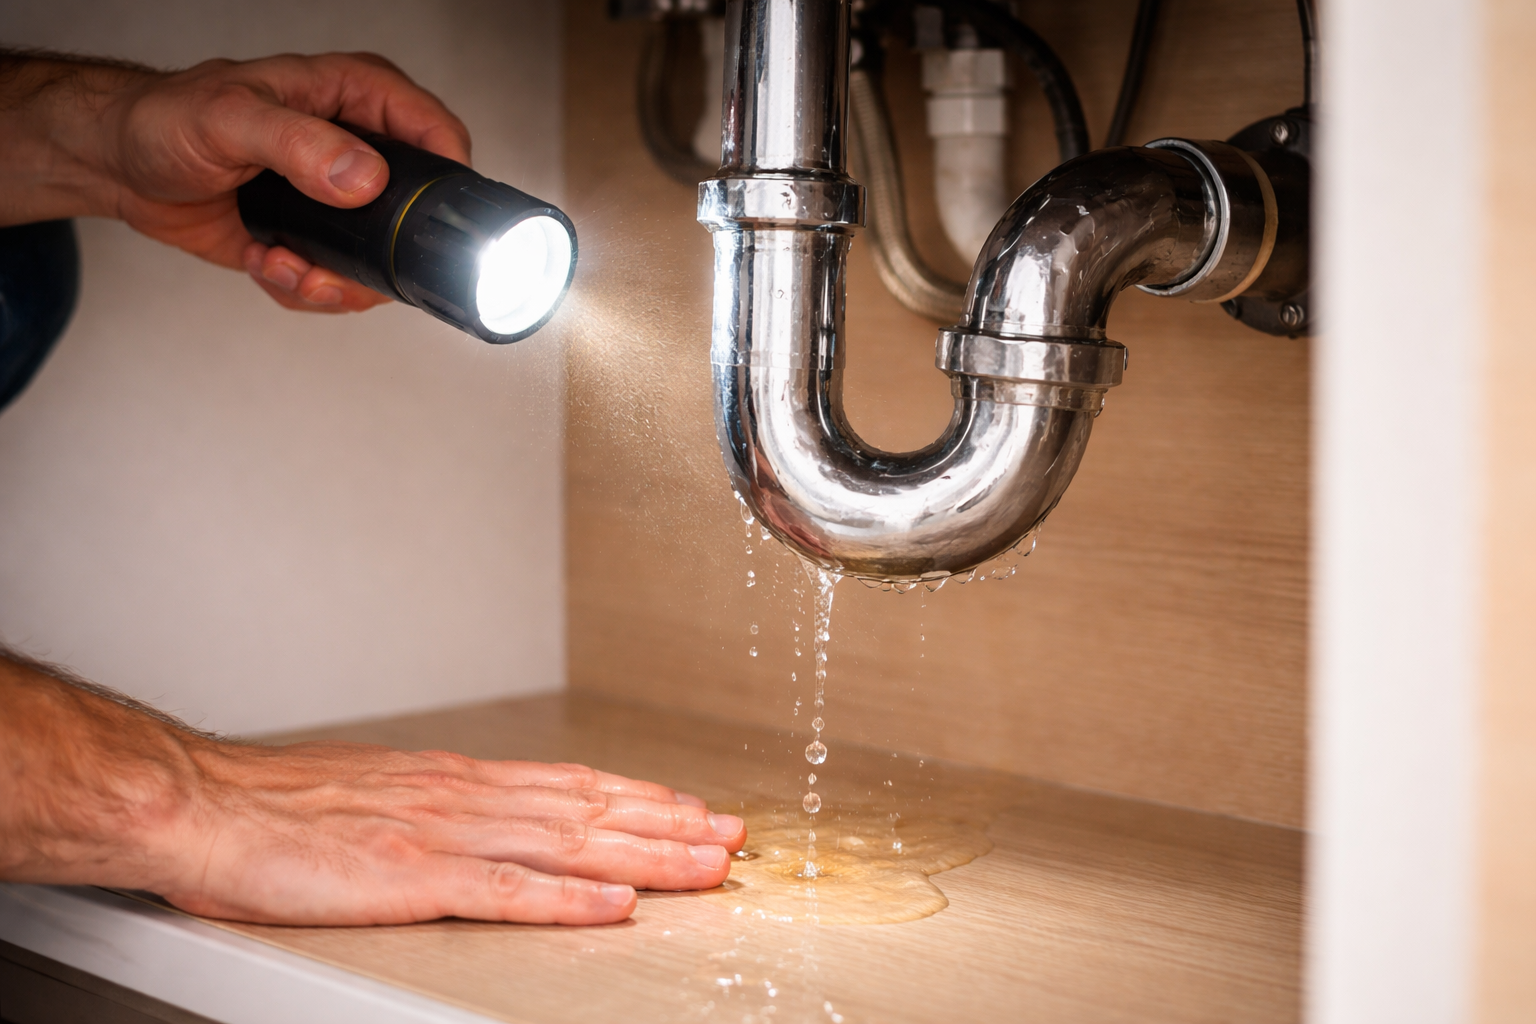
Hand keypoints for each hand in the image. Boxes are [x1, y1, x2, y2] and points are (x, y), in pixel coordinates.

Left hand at [0, 51, 471, 312]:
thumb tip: (361, 177)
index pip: (439, 134)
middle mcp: (362, 147)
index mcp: (358, 97)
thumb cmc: (165, 119)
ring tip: (282, 262)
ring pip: (384, 262)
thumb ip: (299, 143)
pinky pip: (342, 282)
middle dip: (379, 256)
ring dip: (333, 281)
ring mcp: (345, 198)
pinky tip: (267, 261)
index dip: (446, 184)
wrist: (123, 164)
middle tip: (326, 264)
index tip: (416, 223)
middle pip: (420, 216)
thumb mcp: (229, 118)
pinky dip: (304, 288)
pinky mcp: (322, 238)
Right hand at [170, 742, 745, 924]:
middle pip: (591, 810)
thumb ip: (443, 809)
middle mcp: (466, 797)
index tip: (694, 808)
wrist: (205, 804)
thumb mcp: (380, 793)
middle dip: (670, 824)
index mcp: (458, 782)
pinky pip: (506, 892)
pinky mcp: (411, 877)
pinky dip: (567, 900)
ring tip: (708, 864)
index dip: (641, 798)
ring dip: (647, 854)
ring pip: (570, 844)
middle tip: (734, 836)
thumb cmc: (278, 809)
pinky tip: (614, 906)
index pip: (573, 786)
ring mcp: (444, 834)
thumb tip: (490, 821)